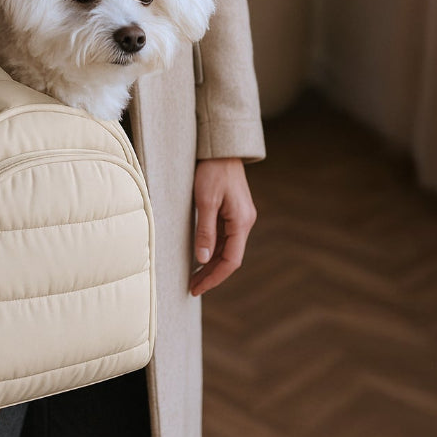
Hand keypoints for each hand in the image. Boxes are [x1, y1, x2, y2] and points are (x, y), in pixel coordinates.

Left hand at [189, 157, 256, 295]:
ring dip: (211, 263)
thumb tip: (203, 259)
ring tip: (193, 276)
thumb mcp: (205, 201)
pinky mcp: (233, 211)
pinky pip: (224, 237)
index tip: (197, 288)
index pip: (231, 261)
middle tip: (192, 287)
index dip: (214, 277)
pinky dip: (213, 249)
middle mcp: (244, 222)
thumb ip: (205, 231)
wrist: (220, 148)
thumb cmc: (212, 170)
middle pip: (229, 257)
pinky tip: (201, 256)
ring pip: (227, 248)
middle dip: (211, 274)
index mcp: (241, 222)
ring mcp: (240, 217)